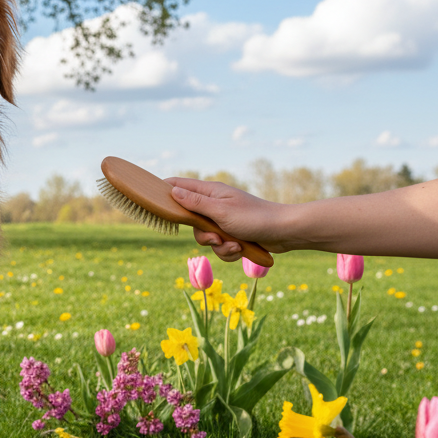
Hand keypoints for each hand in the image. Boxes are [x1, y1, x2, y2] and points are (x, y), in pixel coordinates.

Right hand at [164, 177, 286, 261]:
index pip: (179, 185)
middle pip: (190, 220)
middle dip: (201, 234)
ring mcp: (223, 219)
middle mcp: (214, 204)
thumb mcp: (220, 211)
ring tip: (234, 245)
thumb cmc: (254, 217)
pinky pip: (218, 246)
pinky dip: (227, 251)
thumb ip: (195, 203)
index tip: (153, 204)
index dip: (164, 192)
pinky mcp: (232, 234)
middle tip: (216, 237)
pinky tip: (240, 249)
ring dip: (217, 246)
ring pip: (204, 236)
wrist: (285, 232)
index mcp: (210, 192)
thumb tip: (171, 192)